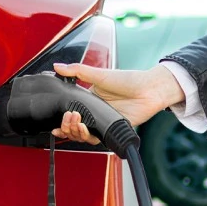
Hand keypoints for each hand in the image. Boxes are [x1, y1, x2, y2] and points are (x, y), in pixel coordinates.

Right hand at [50, 62, 184, 143]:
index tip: (57, 118)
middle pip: (74, 127)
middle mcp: (95, 112)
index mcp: (90, 99)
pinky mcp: (112, 130)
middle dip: (67, 125)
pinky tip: (84, 130)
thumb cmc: (129, 80)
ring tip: (76, 121)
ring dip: (75, 131)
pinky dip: (88, 137)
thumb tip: (57, 66)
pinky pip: (97, 140)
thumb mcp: (100, 74)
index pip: (70, 112)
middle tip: (69, 117)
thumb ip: (78, 71)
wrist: (149, 89)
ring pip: (83, 135)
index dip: (62, 118)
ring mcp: (103, 122)